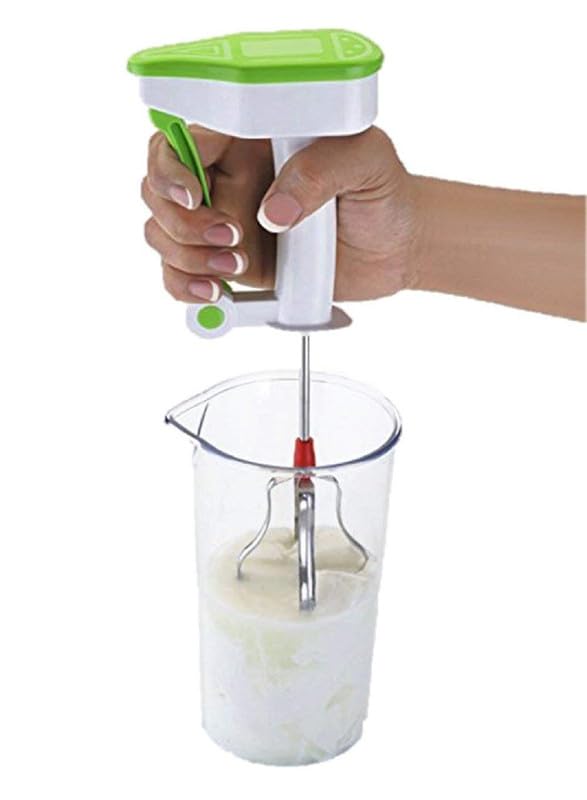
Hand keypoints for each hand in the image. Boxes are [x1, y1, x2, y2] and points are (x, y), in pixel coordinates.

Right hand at [141, 126, 420, 302]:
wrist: (396, 249)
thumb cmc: (383, 192)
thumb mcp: (366, 160)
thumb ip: (319, 170)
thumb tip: (273, 210)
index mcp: (250, 138)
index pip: (183, 138)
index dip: (173, 167)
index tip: (194, 195)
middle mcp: (229, 178)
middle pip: (159, 190)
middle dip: (182, 221)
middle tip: (232, 237)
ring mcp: (225, 224)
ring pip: (163, 234)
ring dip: (188, 257)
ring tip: (239, 266)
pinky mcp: (230, 264)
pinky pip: (181, 275)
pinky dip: (185, 289)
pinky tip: (215, 294)